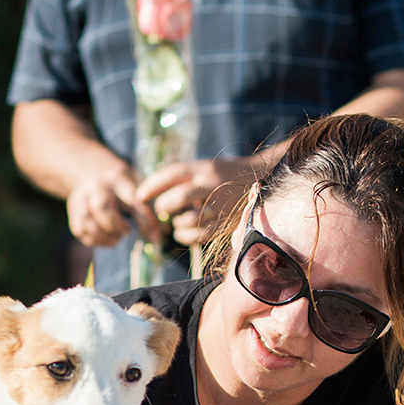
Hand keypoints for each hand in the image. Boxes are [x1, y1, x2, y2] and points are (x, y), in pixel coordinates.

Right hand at [67, 169, 161, 247]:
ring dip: (104, 236)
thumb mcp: (138, 187)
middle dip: (117, 226)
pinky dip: (94, 240)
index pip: (133, 201)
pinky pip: (80, 230)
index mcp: (119, 179)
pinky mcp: (73, 210)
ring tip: (117, 238)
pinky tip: (106, 239)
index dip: (145, 221)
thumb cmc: (123, 186)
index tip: (154, 237)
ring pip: (88, 221)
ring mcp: (81, 197)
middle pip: (102, 208)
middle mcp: (97, 186)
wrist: (93, 170)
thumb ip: (148, 208)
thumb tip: (160, 234)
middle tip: (127, 231)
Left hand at [135, 156, 258, 246]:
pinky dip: (186, 236)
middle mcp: (212, 185)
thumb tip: (153, 193)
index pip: (173, 173)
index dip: (152, 185)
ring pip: (189, 218)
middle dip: (164, 207)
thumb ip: (185, 177)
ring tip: (176, 223)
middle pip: (179, 197)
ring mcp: (221, 205)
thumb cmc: (227, 176)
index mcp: (204, 168)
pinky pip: (201, 234)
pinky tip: (183, 233)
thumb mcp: (207, 168)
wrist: (263, 180)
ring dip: (177, 224)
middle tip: (161, 211)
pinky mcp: (228, 223)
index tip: (140, 195)